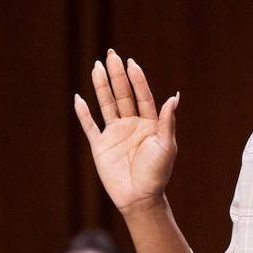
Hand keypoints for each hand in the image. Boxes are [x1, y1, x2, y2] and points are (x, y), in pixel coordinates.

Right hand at [73, 50, 178, 213]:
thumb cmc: (157, 174)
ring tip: (97, 67)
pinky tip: (79, 99)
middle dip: (117, 75)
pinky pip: (90, 126)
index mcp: (149, 124)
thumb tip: (174, 97)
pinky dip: (84, 113)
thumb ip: (167, 121)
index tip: (131, 63)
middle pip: (122, 95)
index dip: (137, 80)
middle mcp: (131, 125)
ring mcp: (114, 134)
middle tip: (111, 55)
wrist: (140, 198)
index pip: (142, 96)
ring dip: (101, 86)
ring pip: (106, 105)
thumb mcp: (166, 146)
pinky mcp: (100, 146)